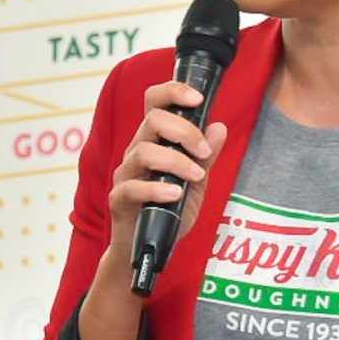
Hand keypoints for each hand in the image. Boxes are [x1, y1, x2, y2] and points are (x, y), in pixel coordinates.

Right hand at [101, 79, 228, 283]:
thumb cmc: (169, 211)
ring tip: (196, 177)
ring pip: (143, 151)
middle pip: (152, 120)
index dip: (173, 92)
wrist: (148, 247)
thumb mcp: (196, 182)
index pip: (155, 102)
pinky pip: (133, 188)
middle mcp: (137, 152)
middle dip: (184, 130)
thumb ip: (206, 156)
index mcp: (154, 141)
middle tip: (204, 151)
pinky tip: (174, 194)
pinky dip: (156, 189)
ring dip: (175, 160)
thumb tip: (219, 127)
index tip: (198, 98)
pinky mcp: (119, 200)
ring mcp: (126, 175)